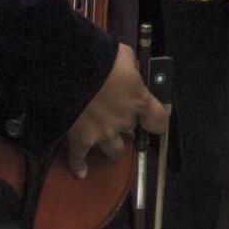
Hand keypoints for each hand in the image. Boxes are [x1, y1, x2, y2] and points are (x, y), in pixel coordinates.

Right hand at [64, 45, 167, 176]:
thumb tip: (131, 72)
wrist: (68, 67)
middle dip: (126, 128)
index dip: (156, 120)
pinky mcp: (80, 140)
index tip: (150, 120)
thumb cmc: (101, 57)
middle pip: (133, 136)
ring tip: (103, 140)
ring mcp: (102, 134)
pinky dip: (79, 165)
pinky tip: (80, 172)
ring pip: (114, 152)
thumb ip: (131, 68)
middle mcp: (124, 122)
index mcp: (138, 101)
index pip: (159, 120)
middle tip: (116, 118)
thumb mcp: (124, 56)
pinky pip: (79, 159)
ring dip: (111, 146)